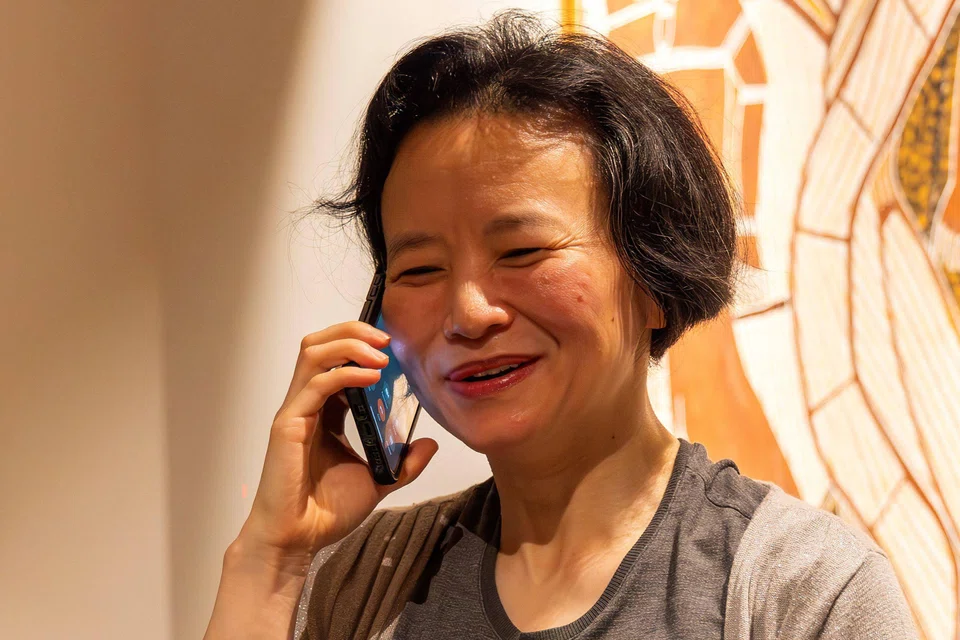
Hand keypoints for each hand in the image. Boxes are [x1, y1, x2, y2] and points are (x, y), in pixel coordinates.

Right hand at [237, 321, 438, 557]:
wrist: (300, 540)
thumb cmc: (326, 511)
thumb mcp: (379, 480)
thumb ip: (404, 463)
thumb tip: (431, 444)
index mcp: (325, 411)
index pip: (336, 358)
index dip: (361, 343)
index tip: (393, 343)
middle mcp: (308, 404)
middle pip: (319, 344)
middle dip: (353, 331)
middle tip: (387, 338)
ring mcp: (295, 411)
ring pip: (312, 354)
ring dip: (349, 344)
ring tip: (380, 354)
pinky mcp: (288, 425)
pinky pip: (316, 385)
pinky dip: (344, 373)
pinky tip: (372, 377)